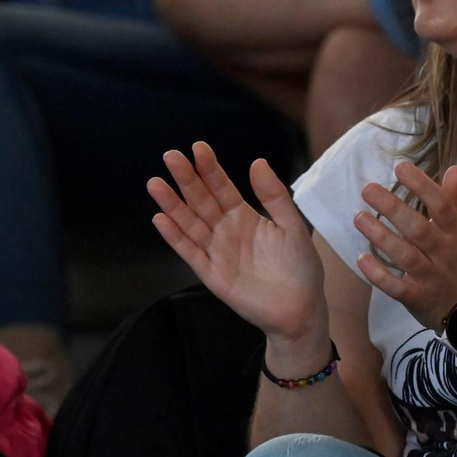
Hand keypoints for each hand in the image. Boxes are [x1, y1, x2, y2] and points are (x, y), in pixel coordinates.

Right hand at [148, 142, 327, 342]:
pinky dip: (175, 237)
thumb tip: (257, 162)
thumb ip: (275, 197)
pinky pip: (190, 253)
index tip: (198, 147)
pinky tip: (160, 219)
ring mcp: (217, 252)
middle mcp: (226, 230)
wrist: (300, 309)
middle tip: (171, 156)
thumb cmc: (300, 267)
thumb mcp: (293, 227)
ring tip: (156, 183)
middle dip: (186, 179)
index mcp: (246, 216)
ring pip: (190, 224)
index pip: (223, 187)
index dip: (210, 169)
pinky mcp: (212, 275)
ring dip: (173, 204)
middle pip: (202, 201)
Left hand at [353, 162, 456, 329]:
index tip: (401, 167)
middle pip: (419, 229)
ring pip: (405, 256)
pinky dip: (379, 275)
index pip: (441, 205)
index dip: (422, 186)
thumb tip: (454, 168)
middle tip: (368, 189)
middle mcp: (444, 253)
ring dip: (381, 237)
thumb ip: (456, 201)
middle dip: (394, 208)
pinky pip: (397, 287)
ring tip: (358, 218)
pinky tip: (361, 259)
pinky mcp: (417, 297)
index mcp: (456, 233)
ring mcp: (431, 276)